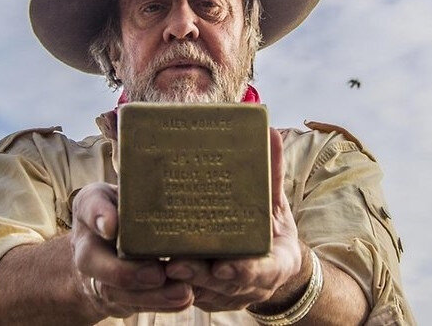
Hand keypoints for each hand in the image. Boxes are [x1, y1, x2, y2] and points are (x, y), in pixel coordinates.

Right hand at [70, 183, 194, 317]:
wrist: (103, 245)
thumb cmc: (122, 209)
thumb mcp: (122, 191)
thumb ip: (135, 189)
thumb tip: (163, 188)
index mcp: (89, 209)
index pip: (89, 207)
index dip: (99, 216)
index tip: (112, 226)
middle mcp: (86, 245)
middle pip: (94, 261)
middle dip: (126, 271)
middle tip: (157, 273)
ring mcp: (98, 275)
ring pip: (117, 291)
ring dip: (151, 295)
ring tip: (183, 292)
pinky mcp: (117, 297)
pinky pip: (134, 304)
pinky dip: (160, 304)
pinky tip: (184, 299)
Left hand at [164, 128, 302, 310]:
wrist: (275, 263)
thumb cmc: (270, 228)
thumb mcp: (276, 203)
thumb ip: (271, 174)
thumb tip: (271, 133)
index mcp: (275, 262)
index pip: (262, 272)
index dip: (243, 271)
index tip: (223, 266)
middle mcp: (252, 284)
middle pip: (224, 286)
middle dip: (200, 276)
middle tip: (176, 264)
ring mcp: (230, 295)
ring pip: (204, 294)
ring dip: (184, 283)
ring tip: (161, 267)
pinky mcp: (211, 298)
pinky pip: (192, 296)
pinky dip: (176, 288)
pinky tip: (156, 274)